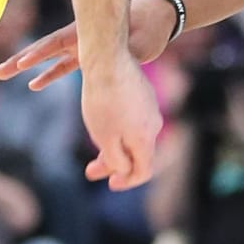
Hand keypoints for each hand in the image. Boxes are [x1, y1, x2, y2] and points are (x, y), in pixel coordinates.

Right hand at [0, 0, 179, 90]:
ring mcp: (82, 46)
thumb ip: (123, 52)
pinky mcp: (89, 55)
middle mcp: (81, 38)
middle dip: (21, 59)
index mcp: (89, 33)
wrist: (157, 19)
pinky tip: (34, 85)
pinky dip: (49, 74)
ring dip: (29, 68)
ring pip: (49, 58)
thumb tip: (115, 61)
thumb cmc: (148, 26)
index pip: (57, 43)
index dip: (39, 54)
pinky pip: (64, 66)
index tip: (22, 63)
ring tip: (5, 75)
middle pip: (44, 49)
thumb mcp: (137, 41)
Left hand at [81, 56, 160, 189]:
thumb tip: (124, 170)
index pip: (144, 171)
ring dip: (114, 145)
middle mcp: (154, 124)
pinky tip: (100, 122)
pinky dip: (118, 127)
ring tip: (93, 145)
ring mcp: (150, 107)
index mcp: (146, 138)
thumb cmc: (102, 101)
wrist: (108, 59)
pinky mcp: (142, 93)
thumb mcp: (105, 138)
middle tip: (90, 171)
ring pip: (133, 134)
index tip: (110, 184)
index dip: (127, 182)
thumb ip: (117, 160)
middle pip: (137, 153)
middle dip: (113, 165)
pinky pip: (132, 118)